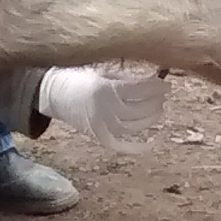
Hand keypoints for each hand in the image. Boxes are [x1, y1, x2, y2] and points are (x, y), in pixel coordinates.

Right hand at [37, 66, 166, 153]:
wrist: (54, 94)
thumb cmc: (79, 78)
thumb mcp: (102, 72)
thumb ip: (125, 77)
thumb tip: (151, 81)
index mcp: (106, 88)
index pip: (139, 89)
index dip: (156, 87)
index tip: (166, 85)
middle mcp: (105, 108)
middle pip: (140, 109)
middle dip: (155, 101)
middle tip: (162, 96)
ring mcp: (101, 125)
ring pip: (134, 126)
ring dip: (150, 119)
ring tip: (157, 110)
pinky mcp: (98, 136)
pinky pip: (120, 146)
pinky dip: (136, 147)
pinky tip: (151, 143)